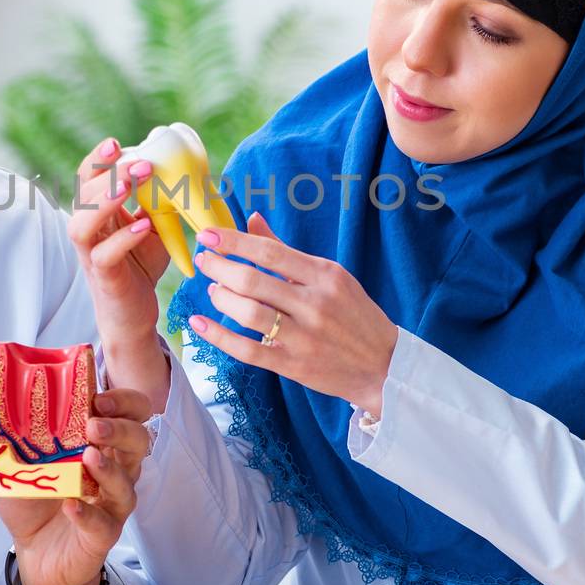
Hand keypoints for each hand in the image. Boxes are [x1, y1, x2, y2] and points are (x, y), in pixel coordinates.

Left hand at [0, 388, 153, 584]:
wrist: (33, 550)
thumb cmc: (34, 498)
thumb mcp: (12, 463)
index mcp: (100, 443)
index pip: (130, 412)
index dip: (123, 401)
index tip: (99, 398)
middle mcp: (114, 469)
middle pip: (140, 441)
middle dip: (121, 429)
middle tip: (93, 426)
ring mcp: (111, 503)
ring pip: (127, 483)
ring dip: (110, 468)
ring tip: (87, 458)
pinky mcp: (103, 534)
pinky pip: (104, 524)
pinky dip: (88, 513)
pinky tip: (71, 505)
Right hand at [68, 137, 172, 410]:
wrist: (135, 314)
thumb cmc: (141, 265)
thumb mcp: (154, 226)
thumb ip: (158, 201)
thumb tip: (185, 169)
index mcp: (98, 213)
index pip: (88, 179)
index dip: (98, 160)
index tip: (116, 143)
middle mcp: (88, 231)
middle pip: (82, 195)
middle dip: (108, 174)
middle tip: (138, 162)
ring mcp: (92, 255)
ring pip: (83, 224)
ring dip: (105, 202)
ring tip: (129, 185)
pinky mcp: (104, 278)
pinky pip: (105, 256)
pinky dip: (123, 239)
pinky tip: (143, 226)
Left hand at [185, 212, 397, 415]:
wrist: (384, 365)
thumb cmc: (354, 315)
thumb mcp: (331, 277)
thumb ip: (286, 251)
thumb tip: (252, 219)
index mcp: (325, 275)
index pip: (270, 252)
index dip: (234, 241)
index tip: (209, 234)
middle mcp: (315, 304)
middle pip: (254, 281)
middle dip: (220, 267)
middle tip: (203, 260)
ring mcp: (304, 337)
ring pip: (249, 314)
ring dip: (221, 298)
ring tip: (212, 289)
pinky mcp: (294, 365)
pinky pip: (248, 350)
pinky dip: (219, 336)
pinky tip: (200, 323)